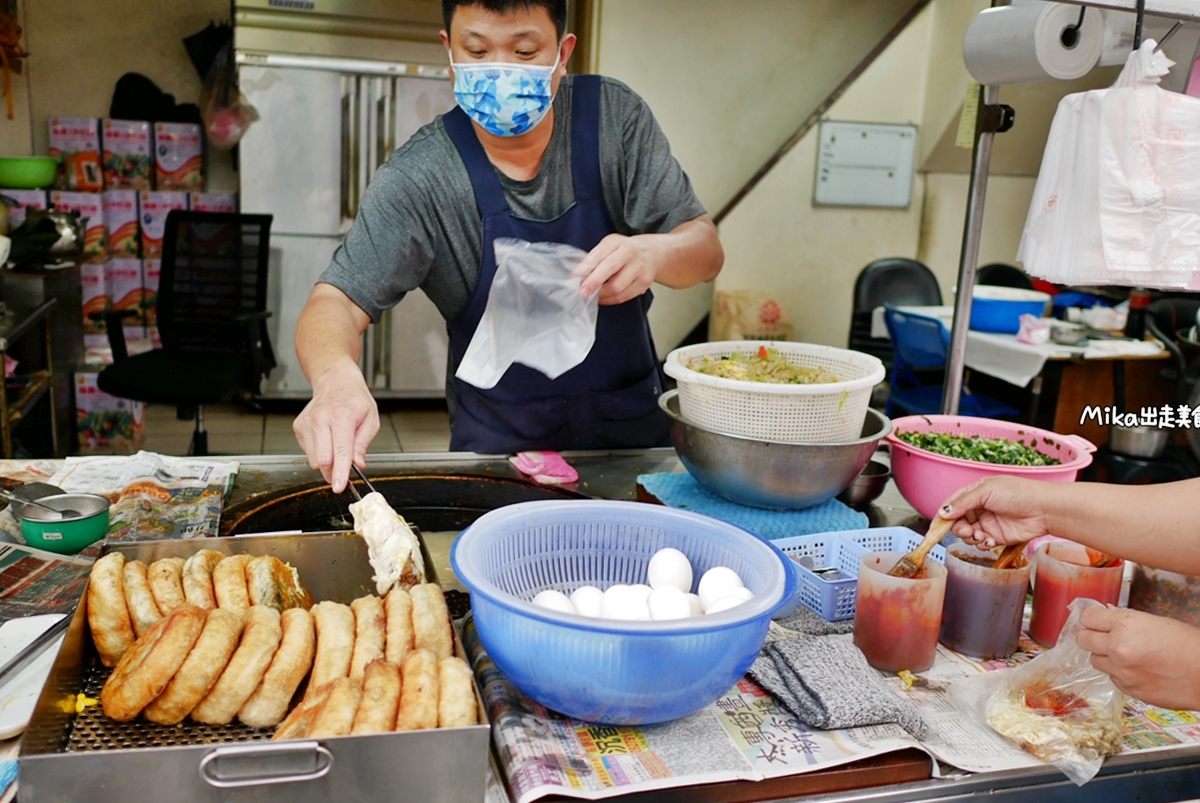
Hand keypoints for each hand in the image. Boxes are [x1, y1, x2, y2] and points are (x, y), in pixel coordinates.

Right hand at [293, 360, 378, 492]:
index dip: (340, 472)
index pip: (340, 451)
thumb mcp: (371, 419)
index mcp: (342, 416)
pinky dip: (318, 451)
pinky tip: (326, 438)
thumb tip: (357, 464)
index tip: (339, 486)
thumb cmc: (355, 399)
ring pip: (313, 459)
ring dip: (327, 461)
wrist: (336, 381)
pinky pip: (307, 452)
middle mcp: (321, 419)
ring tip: (336, 444)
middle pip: (322, 460)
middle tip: (344, 469)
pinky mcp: (299, 427)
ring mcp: (307, 423)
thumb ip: (363, 444)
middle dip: (333, 471)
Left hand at [577, 233, 661, 304]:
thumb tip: (579, 275)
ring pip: (617, 287)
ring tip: (593, 295)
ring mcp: (639, 268)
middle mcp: (630, 253)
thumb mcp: (608, 246)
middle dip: (594, 282)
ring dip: (601, 294)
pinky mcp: (644, 282)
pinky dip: (611, 300)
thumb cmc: (624, 250)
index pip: (599, 255)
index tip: (575, 277)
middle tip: (583, 292)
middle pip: (610, 270)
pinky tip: (604, 298)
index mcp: (617, 242)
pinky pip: (624, 296)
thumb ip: (594, 258)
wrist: (651, 252)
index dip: (586, 267)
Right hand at [938, 476, 1052, 548]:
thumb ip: (963, 502)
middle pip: (957, 522)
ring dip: (970, 538)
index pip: (951, 505)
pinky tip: (990, 541)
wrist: (1044, 509)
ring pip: (968, 535)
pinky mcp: (997, 537)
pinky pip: (981, 544)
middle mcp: (979, 509)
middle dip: (957, 529)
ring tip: (979, 536)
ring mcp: (988, 523)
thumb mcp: (986, 491)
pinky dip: (982, 545)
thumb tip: (943, 512)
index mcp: (975, 493)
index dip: (942, 516)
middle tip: (965, 531)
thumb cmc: (1018, 493)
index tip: (934, 528)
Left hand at [1077, 606, 1199, 710]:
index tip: (1095, 620)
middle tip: (1101, 636)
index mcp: (1125, 624)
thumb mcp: (1156, 621)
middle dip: (1090, 636)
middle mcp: (1117, 647)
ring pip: (1095, 660)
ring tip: (1125, 654)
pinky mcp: (1128, 689)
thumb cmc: (1189, 645)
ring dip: (1105, 656)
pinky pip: (1112, 677)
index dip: (1091, 618)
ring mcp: (1121, 671)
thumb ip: (1126, 619)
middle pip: (1082, 639)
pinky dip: (1119, 673)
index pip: (1087, 617)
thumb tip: (1106, 615)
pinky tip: (1137, 669)